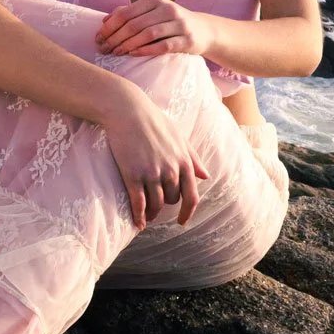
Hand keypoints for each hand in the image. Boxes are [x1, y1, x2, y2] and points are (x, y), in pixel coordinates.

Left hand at [95, 0, 213, 58]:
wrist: (204, 30)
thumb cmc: (170, 22)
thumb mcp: (152, 13)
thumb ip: (130, 14)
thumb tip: (105, 21)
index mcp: (155, 0)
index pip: (126, 13)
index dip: (109, 27)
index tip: (98, 38)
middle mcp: (167, 9)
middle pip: (134, 24)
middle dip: (115, 38)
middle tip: (103, 49)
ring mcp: (179, 24)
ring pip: (148, 34)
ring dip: (128, 45)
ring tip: (116, 53)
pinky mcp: (188, 40)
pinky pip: (163, 46)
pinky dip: (146, 50)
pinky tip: (134, 54)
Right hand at [100, 85, 209, 229]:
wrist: (128, 111)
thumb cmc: (154, 120)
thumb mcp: (179, 136)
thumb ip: (193, 157)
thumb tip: (206, 175)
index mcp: (184, 162)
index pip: (192, 196)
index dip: (187, 212)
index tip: (182, 221)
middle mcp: (170, 170)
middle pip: (172, 200)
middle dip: (166, 205)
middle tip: (157, 206)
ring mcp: (152, 174)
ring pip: (156, 204)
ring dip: (152, 213)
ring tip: (147, 216)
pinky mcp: (133, 175)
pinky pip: (139, 203)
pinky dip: (139, 216)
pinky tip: (137, 223)